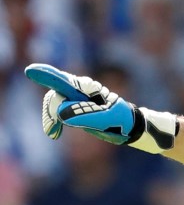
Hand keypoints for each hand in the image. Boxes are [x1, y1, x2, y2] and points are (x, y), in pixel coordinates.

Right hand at [24, 63, 178, 153]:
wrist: (130, 128)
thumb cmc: (123, 120)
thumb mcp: (108, 118)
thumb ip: (86, 114)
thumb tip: (62, 113)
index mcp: (88, 89)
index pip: (65, 81)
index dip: (48, 75)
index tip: (31, 71)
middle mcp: (80, 90)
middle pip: (55, 95)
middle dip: (51, 111)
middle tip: (54, 131)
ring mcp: (77, 99)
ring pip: (55, 103)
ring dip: (51, 117)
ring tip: (54, 133)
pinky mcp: (76, 108)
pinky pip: (58, 111)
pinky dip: (53, 120)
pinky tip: (55, 133)